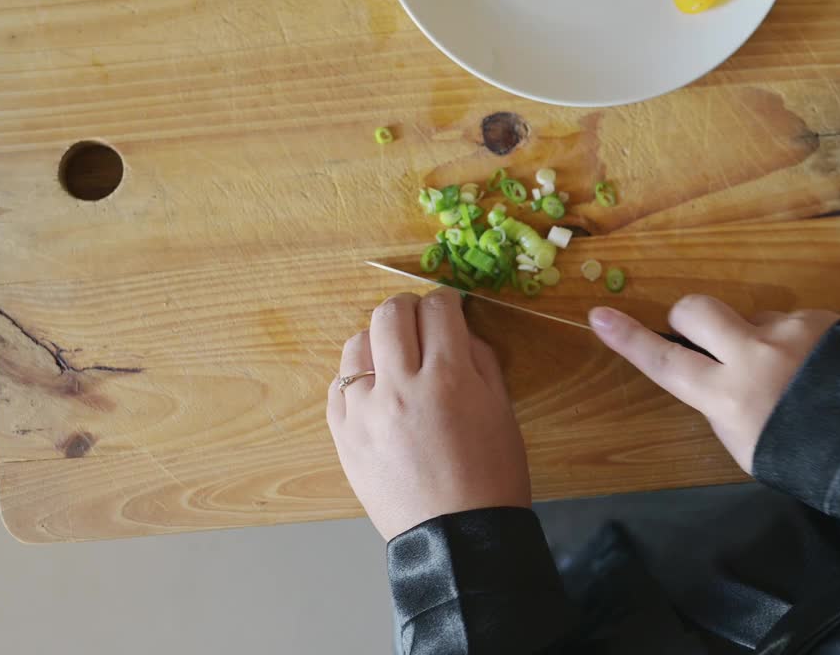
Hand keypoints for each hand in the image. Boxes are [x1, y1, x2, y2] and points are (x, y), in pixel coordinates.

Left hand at [327, 289, 530, 539]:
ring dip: (378, 340)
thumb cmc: (491, 477)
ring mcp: (364, 412)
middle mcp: (399, 387)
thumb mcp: (502, 411)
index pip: (439, 309)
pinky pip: (338, 385)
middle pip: (390, 314)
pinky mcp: (342, 436)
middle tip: (421, 321)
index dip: (447, 301)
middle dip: (409, 308)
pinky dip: (357, 378)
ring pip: (356, 343)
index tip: (449, 309)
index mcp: (448, 378)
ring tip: (394, 357)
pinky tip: (376, 390)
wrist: (456, 538)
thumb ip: (480, 361)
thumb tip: (458, 331)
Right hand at [589, 297, 839, 473]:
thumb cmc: (815, 462)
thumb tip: (718, 377)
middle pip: (697, 309)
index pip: (665, 363)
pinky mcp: (826, 320)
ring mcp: (792, 331)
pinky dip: (797, 342)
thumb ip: (725, 407)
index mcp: (729, 397)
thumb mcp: (752, 449)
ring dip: (757, 338)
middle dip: (689, 319)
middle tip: (702, 339)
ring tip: (792, 376)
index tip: (600, 316)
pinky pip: (795, 322)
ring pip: (753, 317)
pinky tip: (822, 370)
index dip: (628, 340)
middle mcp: (754, 354)